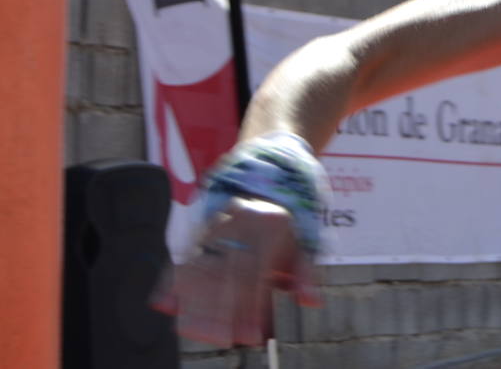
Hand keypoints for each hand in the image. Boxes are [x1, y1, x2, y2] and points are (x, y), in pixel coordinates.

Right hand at [151, 196, 319, 346]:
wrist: (264, 184)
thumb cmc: (284, 229)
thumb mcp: (303, 245)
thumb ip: (305, 275)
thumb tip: (312, 302)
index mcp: (271, 227)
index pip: (258, 272)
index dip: (254, 306)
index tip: (252, 335)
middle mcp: (241, 225)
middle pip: (226, 271)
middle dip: (221, 309)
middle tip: (218, 339)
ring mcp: (216, 225)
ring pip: (201, 265)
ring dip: (193, 301)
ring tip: (192, 331)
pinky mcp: (197, 228)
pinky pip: (182, 255)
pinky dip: (172, 281)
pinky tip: (165, 304)